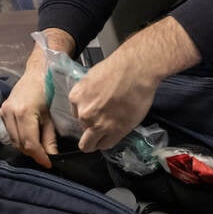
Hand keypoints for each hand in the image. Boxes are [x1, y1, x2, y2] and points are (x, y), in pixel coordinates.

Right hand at [0, 29, 74, 167]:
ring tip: (38, 150)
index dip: (39, 156)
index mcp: (23, 113)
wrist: (36, 73)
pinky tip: (29, 139)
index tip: (48, 164)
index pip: (29, 142)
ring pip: (13, 139)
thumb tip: (52, 157)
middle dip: (33, 153)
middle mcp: (10, 113)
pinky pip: (9, 132)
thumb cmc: (47, 91)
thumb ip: (49, 137)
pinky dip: (19, 139)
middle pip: (20, 143)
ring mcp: (3, 112)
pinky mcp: (1, 111)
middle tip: (45, 158)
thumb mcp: (50, 116)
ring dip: (25, 147)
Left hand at [71, 16, 200, 152]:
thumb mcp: (93, 77)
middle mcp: (84, 113)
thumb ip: (88, 94)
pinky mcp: (115, 131)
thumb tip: (92, 100)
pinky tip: (115, 133)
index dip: (87, 115)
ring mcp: (99, 125)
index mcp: (76, 98)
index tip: (96, 113)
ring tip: (106, 134)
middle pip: (82, 131)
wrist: (136, 70)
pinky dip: (109, 141)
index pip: (76, 114)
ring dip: (96, 141)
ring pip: (89, 145)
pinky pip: (106, 145)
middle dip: (90, 129)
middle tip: (102, 123)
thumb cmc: (118, 68)